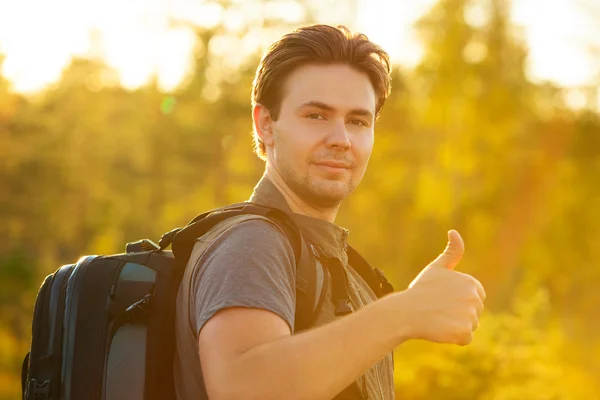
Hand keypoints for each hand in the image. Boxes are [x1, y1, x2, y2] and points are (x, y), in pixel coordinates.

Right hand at [402, 230, 485, 344]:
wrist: (405, 312)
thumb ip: (451, 252)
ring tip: (438, 318)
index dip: (459, 301)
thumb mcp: (436, 268)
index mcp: (471, 283)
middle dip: (459, 314)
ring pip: (470, 326)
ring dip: (456, 326)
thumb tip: (454, 231)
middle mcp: (474, 298)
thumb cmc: (420, 290)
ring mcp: (470, 316)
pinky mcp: (464, 332)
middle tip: (439, 309)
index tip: (443, 299)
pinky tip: (440, 329)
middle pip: (475, 313)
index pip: (476, 298)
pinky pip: (465, 339)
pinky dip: (454, 337)